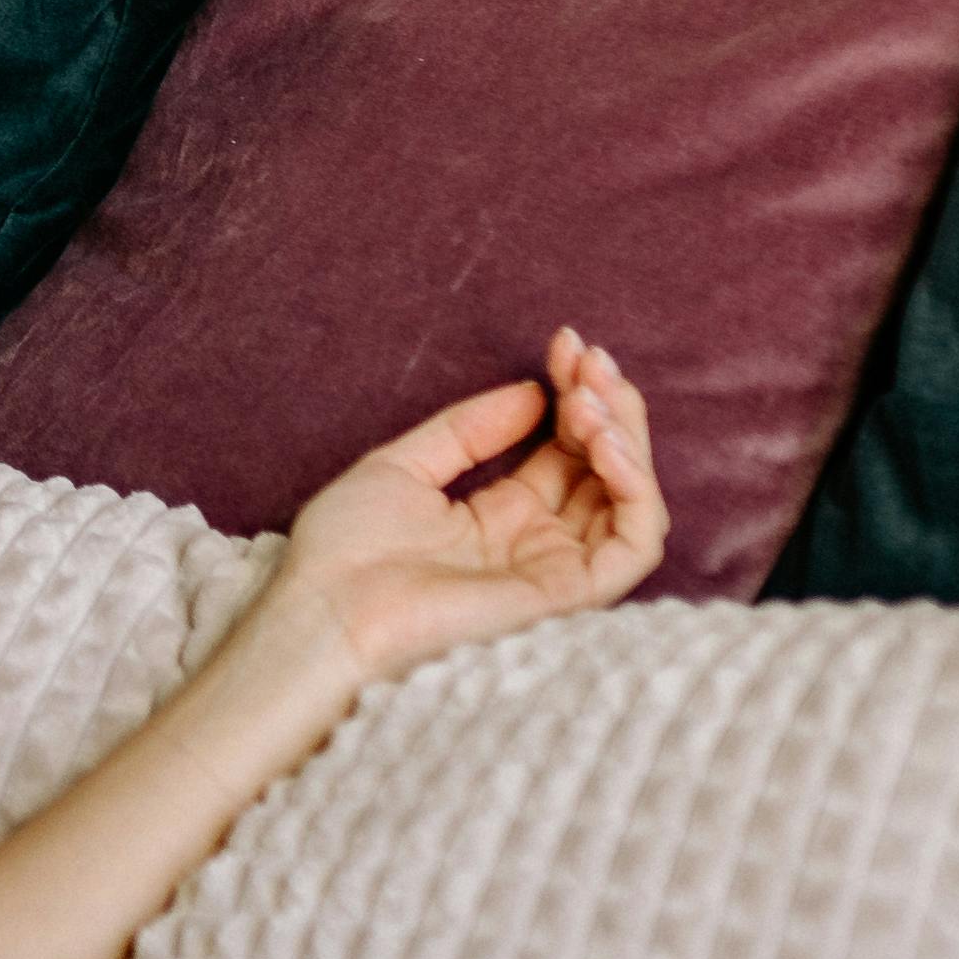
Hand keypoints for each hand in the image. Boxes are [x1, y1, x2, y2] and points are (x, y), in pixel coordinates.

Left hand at [251, 328, 667, 697]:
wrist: (324, 615)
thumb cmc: (345, 554)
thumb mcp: (402, 466)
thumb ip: (468, 430)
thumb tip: (531, 393)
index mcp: (501, 518)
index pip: (566, 449)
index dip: (574, 393)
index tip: (564, 343)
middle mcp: (537, 544)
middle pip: (606, 469)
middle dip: (607, 405)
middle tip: (588, 359)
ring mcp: (555, 570)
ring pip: (631, 501)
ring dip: (625, 438)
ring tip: (588, 399)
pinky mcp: (567, 596)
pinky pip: (634, 545)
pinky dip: (634, 488)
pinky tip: (602, 442)